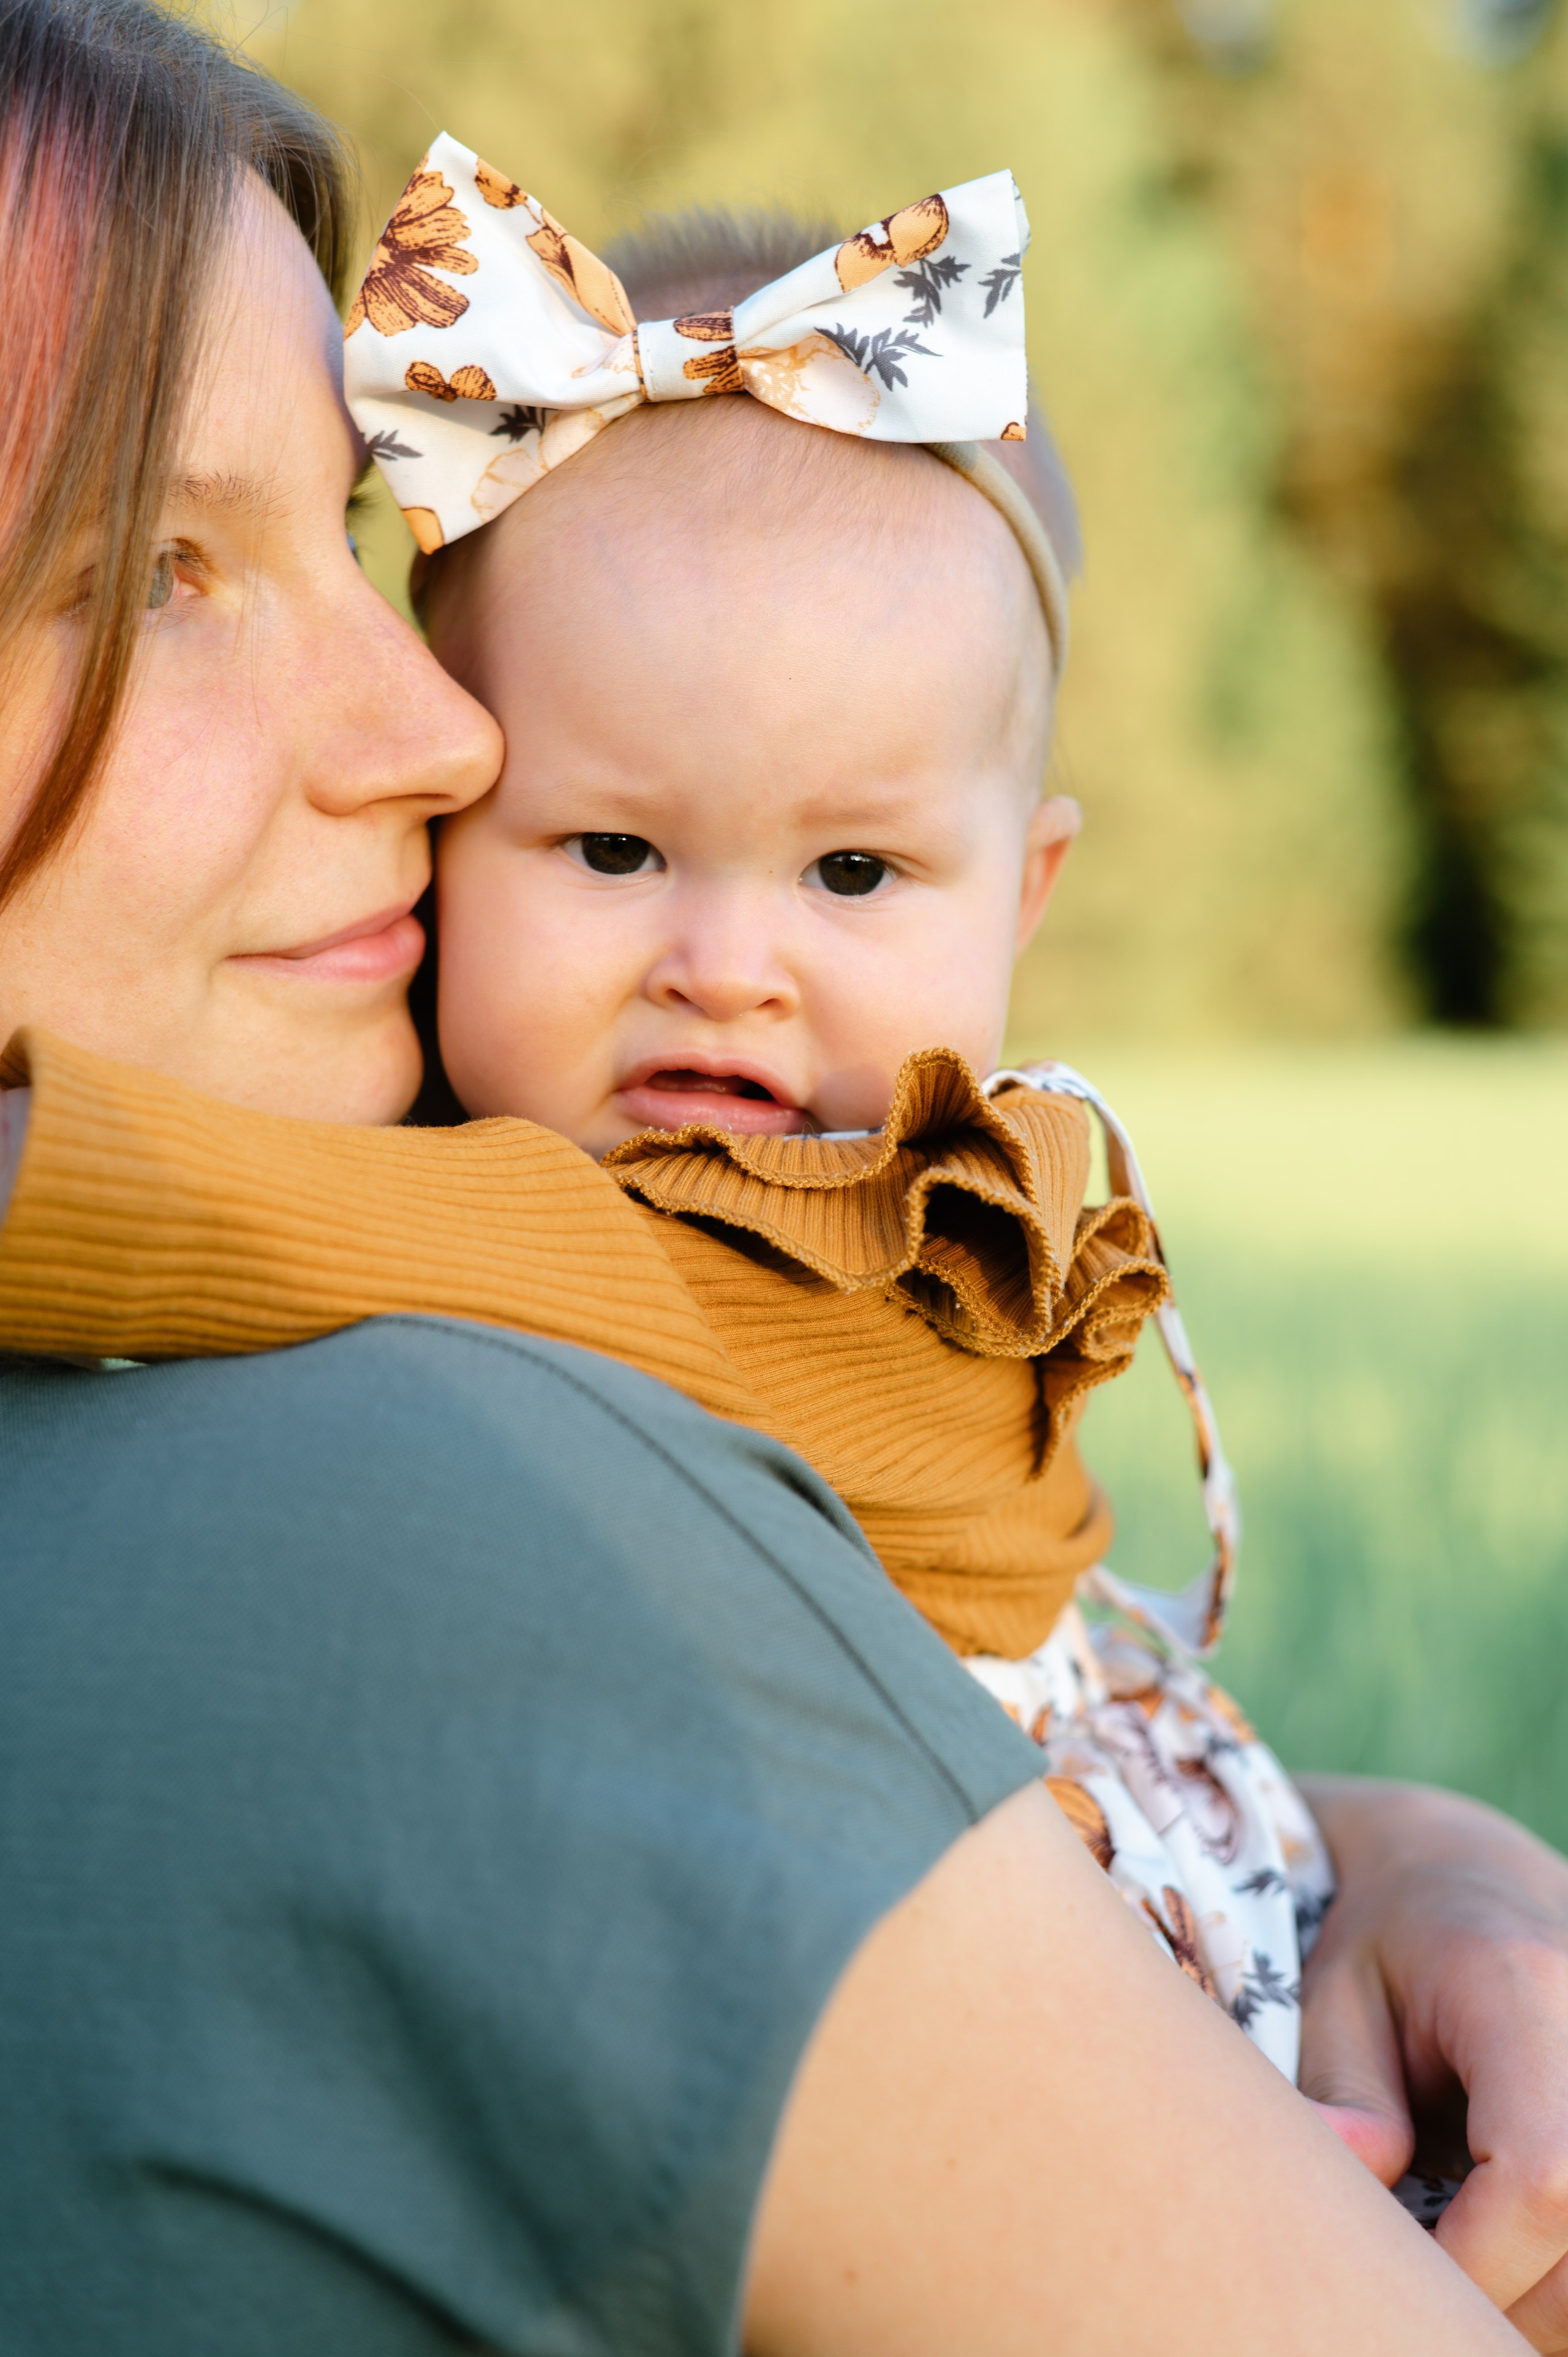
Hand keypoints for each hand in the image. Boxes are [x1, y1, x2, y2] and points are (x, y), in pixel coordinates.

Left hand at [1298, 1774, 1567, 2348]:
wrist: (1468, 1874)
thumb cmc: (1389, 1938)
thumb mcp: (1336, 1991)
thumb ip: (1344, 2091)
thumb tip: (1346, 2184)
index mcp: (1520, 1987)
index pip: (1541, 2180)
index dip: (1478, 2260)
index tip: (1398, 2274)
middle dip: (1502, 2291)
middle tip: (1416, 2270)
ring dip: (1539, 2291)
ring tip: (1460, 2242)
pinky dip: (1561, 2266)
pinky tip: (1505, 2234)